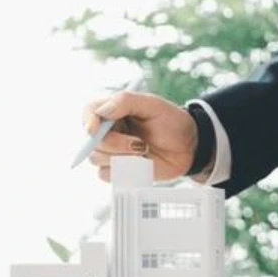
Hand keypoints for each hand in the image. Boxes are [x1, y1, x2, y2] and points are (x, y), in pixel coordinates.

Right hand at [82, 91, 197, 181]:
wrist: (189, 146)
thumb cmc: (172, 122)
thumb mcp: (153, 104)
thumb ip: (125, 102)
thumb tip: (102, 111)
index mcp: (113, 111)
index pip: (89, 113)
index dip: (89, 122)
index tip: (95, 130)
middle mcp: (109, 131)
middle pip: (92, 142)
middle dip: (116, 145)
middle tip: (140, 144)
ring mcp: (112, 152)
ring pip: (97, 159)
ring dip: (122, 158)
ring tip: (144, 152)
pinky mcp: (118, 170)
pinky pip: (107, 175)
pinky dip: (123, 172)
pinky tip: (140, 165)